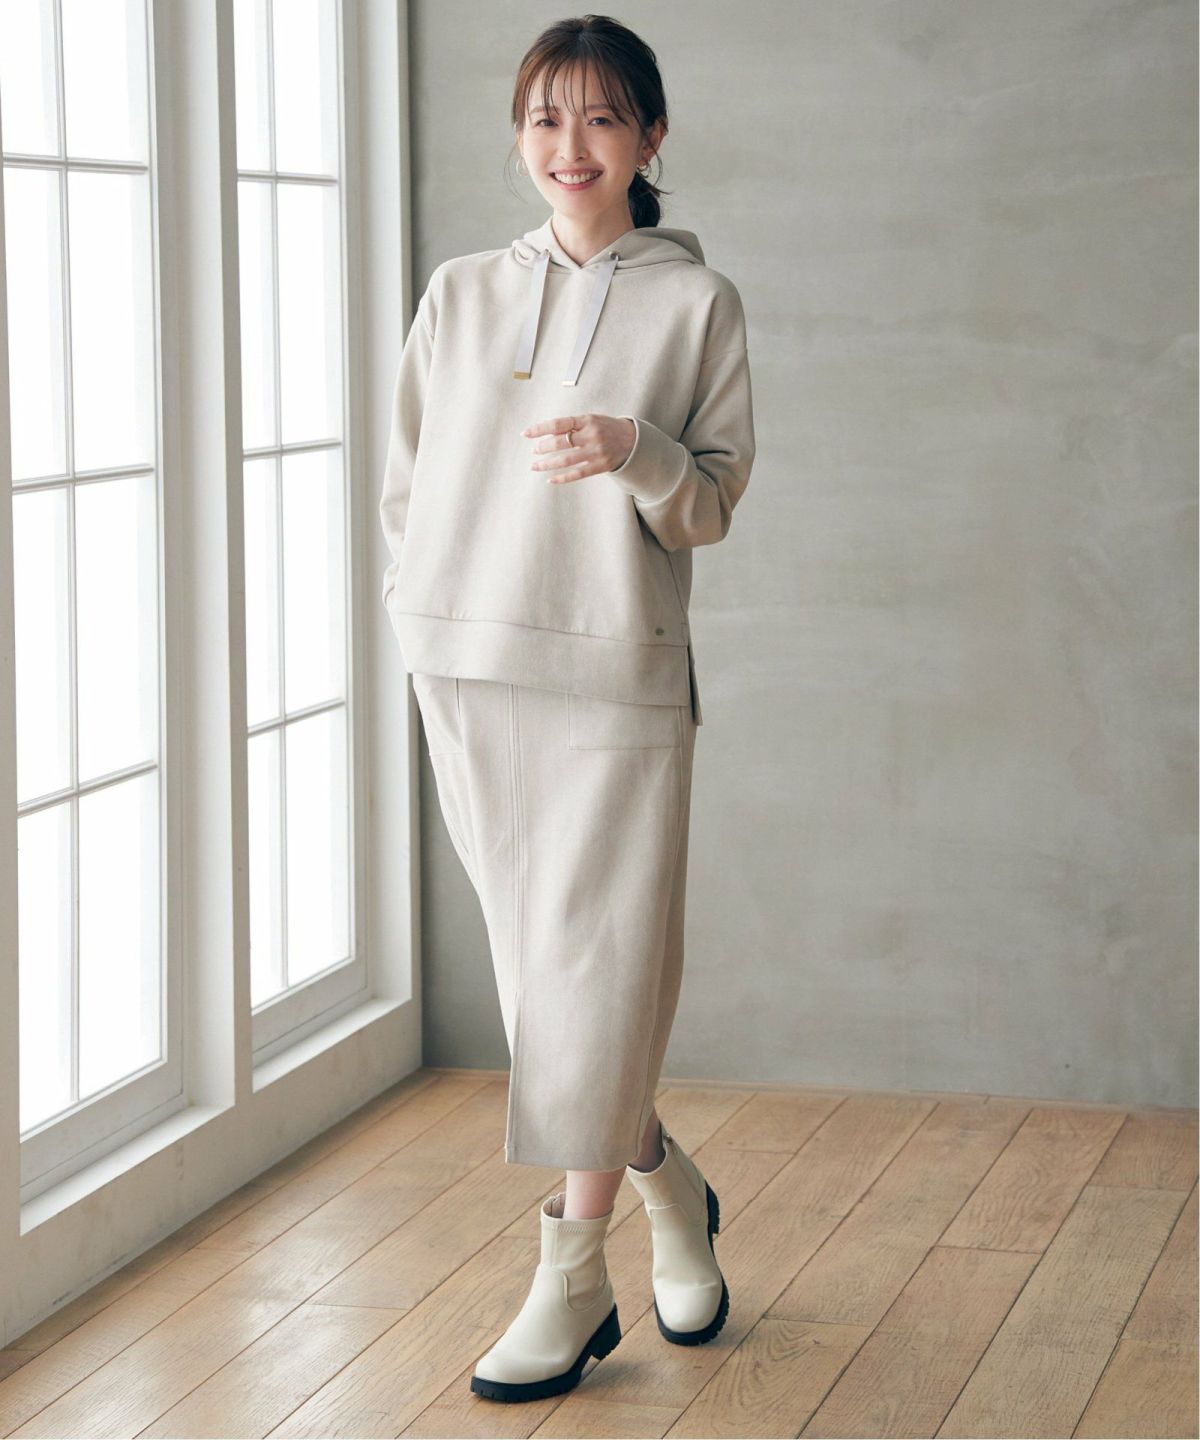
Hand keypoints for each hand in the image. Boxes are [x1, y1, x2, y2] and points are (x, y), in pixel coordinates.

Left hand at [521, 413, 635, 483]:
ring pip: (566, 460)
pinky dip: (562, 478)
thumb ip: (572, 426)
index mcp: (587, 420)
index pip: (558, 424)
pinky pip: (577, 474)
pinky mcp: (601, 466)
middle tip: (534, 451)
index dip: (540, 429)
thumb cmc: (607, 428)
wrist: (633, 440)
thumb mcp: (591, 420)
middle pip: (560, 443)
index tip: (526, 434)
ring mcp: (596, 452)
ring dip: (547, 464)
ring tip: (535, 466)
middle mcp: (591, 435)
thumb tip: (546, 434)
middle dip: (543, 448)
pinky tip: (550, 480)